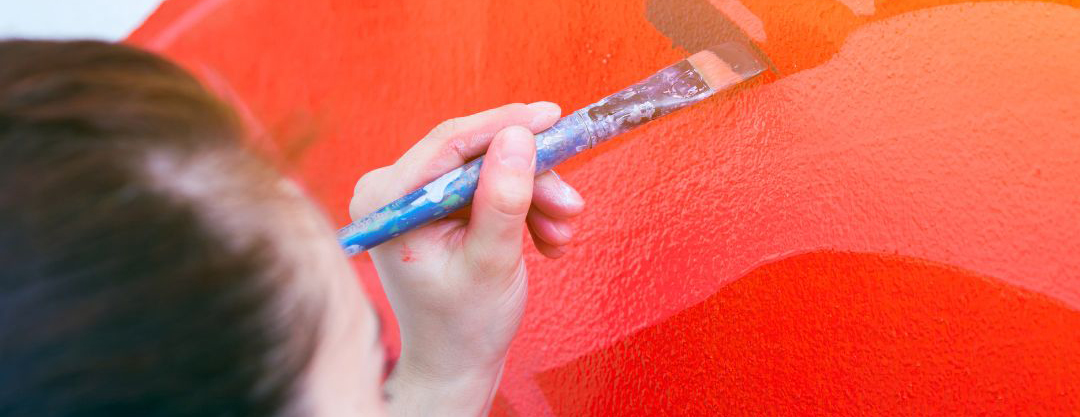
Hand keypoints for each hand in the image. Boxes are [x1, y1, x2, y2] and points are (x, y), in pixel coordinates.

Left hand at [349, 102, 585, 414]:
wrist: (455, 363)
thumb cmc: (463, 325)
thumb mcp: (491, 261)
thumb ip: (503, 199)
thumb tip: (519, 136)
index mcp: (387, 201)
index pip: (450, 143)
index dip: (506, 125)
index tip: (552, 117)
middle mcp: (394, 191)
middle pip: (476, 155)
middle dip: (530, 179)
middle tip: (570, 205)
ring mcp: (417, 198)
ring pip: (491, 171)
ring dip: (535, 198)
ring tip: (561, 234)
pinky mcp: (440, 206)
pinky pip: (491, 188)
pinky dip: (525, 208)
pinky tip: (547, 238)